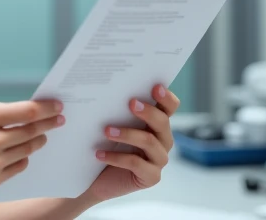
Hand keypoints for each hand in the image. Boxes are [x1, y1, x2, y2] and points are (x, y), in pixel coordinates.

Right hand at [0, 99, 64, 196]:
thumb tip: (22, 110)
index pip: (26, 112)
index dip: (46, 109)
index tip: (57, 107)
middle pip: (32, 131)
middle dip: (48, 124)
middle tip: (58, 121)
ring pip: (28, 150)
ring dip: (37, 141)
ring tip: (39, 136)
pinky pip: (18, 167)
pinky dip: (22, 158)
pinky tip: (18, 153)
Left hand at [81, 84, 179, 203]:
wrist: (96, 178)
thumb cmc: (104, 144)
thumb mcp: (110, 123)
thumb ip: (115, 108)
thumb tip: (106, 89)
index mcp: (156, 123)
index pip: (169, 107)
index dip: (166, 98)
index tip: (156, 87)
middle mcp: (162, 140)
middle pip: (163, 122)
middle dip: (148, 111)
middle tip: (130, 103)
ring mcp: (158, 159)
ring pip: (149, 142)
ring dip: (127, 134)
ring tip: (106, 131)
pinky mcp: (151, 177)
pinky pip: (137, 164)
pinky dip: (117, 157)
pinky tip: (99, 154)